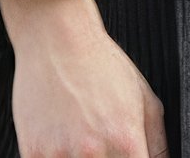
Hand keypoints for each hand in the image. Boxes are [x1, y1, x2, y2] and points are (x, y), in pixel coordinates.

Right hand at [0, 0, 167, 157]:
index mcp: (126, 140)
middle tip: (108, 145)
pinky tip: (64, 146)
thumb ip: (158, 142)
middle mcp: (93, 151)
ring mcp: (59, 154)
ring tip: (85, 142)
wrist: (59, 42)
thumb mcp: (146, 100)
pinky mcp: (32, 152)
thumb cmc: (104, 67)